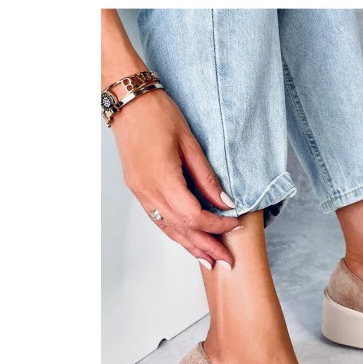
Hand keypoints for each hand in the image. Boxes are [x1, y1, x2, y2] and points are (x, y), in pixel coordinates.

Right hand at [111, 89, 239, 267]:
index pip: (194, 216)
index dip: (216, 226)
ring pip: (168, 228)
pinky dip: (175, 233)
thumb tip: (224, 202)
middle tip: (225, 261)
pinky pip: (158, 219)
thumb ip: (206, 178)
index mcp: (163, 180)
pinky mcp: (138, 189)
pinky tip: (187, 240)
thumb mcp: (190, 143)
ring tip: (208, 260)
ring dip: (189, 246)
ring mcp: (140, 193)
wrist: (128, 102)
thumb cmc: (159, 115)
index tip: (234, 226)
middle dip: (205, 246)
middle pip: (181, 229)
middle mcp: (148, 192)